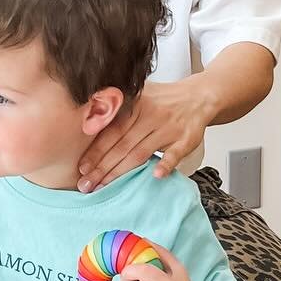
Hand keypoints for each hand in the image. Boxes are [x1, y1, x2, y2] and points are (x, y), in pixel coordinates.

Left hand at [78, 79, 210, 192]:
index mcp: (136, 106)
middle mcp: (151, 117)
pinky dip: (166, 164)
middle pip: (122, 146)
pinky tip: (155, 175)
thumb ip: (116, 105)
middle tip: (86, 184)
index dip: (96, 150)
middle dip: (102, 167)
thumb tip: (86, 117)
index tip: (82, 167)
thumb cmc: (162, 100)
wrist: (198, 97)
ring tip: (104, 186)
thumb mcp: (139, 94)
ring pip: (141, 152)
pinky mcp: (186, 139)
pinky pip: (175, 153)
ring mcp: (169, 129)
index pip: (112, 131)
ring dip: (121, 172)